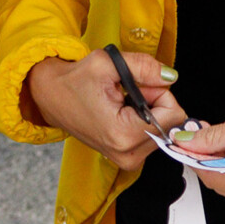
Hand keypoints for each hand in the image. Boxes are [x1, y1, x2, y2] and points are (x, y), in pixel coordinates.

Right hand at [26, 51, 186, 171]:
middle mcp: (127, 154)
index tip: (139, 86)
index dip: (161, 93)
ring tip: (121, 102)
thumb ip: (144, 67)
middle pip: (170, 124)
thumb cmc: (75, 80)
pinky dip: (143, 122)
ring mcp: (127, 160)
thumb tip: (171, 76)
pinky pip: (152, 138)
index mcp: (123, 134)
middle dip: (155, 103)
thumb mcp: (107, 63)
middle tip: (127, 93)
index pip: (174, 116)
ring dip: (149, 112)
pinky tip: (121, 113)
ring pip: (163, 131)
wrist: (51, 97)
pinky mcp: (126, 160)